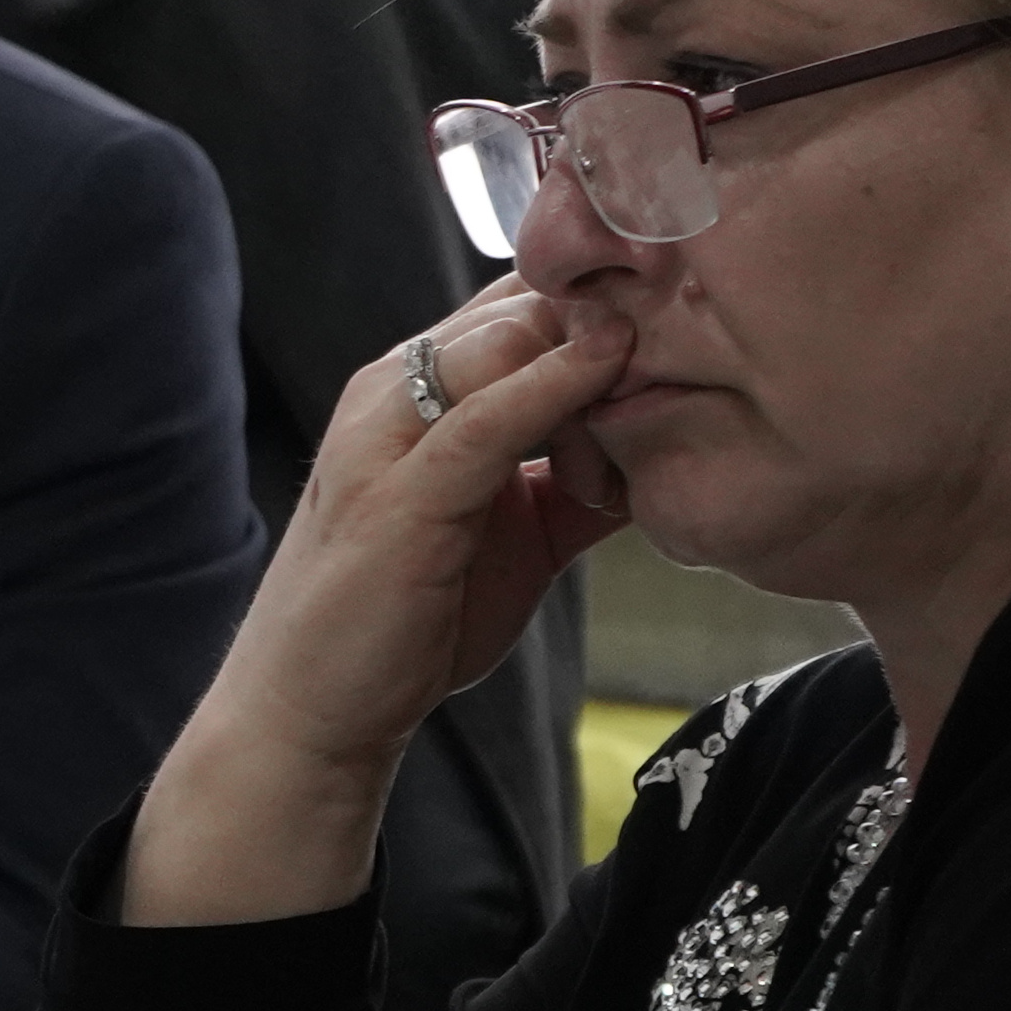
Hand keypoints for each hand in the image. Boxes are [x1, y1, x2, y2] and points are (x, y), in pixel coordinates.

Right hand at [126, 285, 631, 928]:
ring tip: (671, 361)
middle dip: (611, 312)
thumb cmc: (405, 619)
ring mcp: (388, 436)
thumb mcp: (518, 533)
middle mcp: (393, 391)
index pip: (519, 303)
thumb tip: (665, 456)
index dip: (605, 303)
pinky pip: (485, 418)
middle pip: (520, 303)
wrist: (315, 707)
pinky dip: (552, 386)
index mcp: (416, 390)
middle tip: (695, 349)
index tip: (690, 330)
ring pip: (503, 340)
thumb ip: (577, 483)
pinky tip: (610, 366)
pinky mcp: (398, 494)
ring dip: (594, 342)